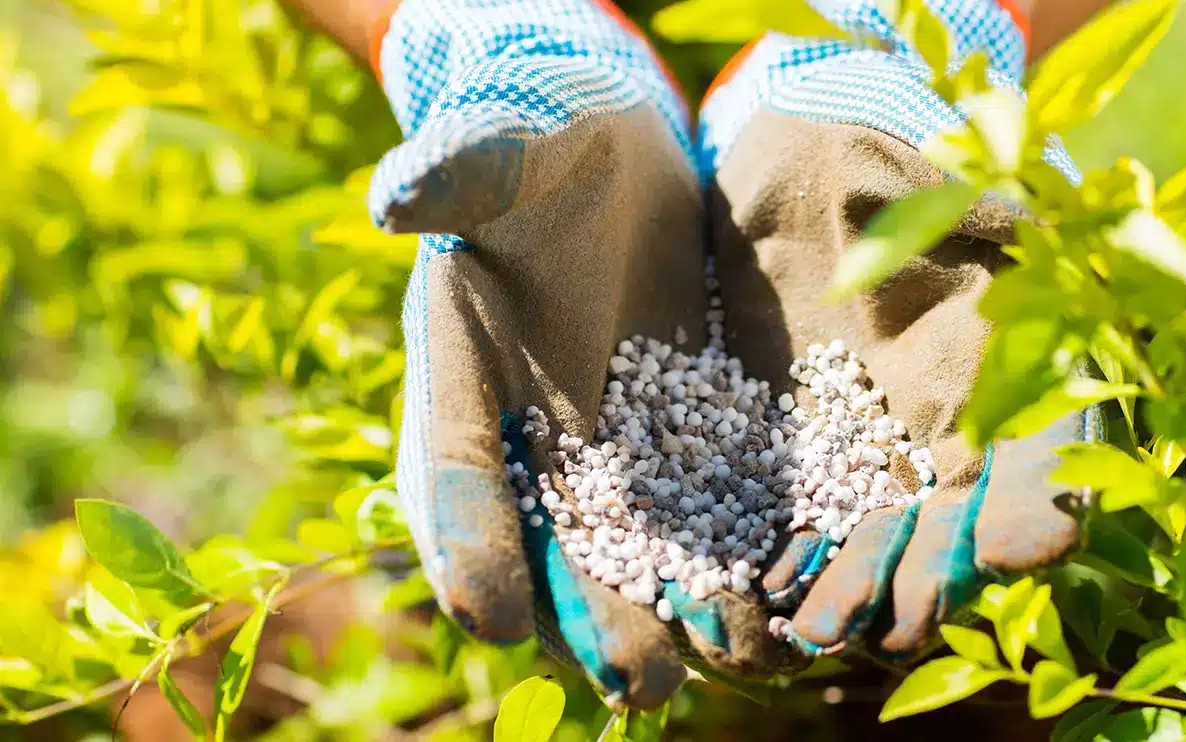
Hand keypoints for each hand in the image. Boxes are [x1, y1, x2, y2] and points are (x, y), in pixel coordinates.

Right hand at [366, 0, 788, 706]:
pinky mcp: (684, 436)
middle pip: (549, 544)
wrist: (613, 156)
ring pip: (632, 548)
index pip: (454, 470)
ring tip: (726, 660)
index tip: (487, 608)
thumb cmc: (538, 147)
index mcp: (460, 381)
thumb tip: (399, 192)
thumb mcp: (502, 152)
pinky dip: (733, 558)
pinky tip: (781, 601)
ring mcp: (608, 448)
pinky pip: (704, 509)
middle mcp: (530, 438)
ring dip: (674, 611)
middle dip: (590, 613)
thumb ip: (460, 173)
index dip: (466, 538)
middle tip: (636, 679)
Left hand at [699, 0, 1092, 657]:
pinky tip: (765, 590)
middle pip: (953, 522)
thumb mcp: (927, 187)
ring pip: (876, 538)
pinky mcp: (794, 457)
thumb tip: (1027, 242)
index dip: (1039, 500)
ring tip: (821, 626)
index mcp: (1001, 368)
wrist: (788, 183)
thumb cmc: (874, 171)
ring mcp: (868, 451)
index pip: (1041, 451)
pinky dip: (787, 560)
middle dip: (930, 573)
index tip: (1029, 543)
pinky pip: (797, 521)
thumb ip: (970, 227)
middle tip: (901, 620)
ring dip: (856, 588)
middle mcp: (943, 429)